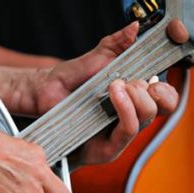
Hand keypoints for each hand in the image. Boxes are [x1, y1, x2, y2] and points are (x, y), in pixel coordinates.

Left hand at [34, 20, 187, 166]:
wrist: (43, 98)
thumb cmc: (67, 83)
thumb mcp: (93, 60)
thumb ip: (115, 45)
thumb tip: (135, 28)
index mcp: (133, 98)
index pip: (164, 97)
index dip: (166, 86)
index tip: (152, 75)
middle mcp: (130, 116)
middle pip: (162, 106)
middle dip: (147, 88)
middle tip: (124, 81)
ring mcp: (120, 133)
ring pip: (147, 116)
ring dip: (136, 96)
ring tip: (114, 86)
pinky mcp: (110, 147)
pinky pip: (128, 129)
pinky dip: (125, 109)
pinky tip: (113, 95)